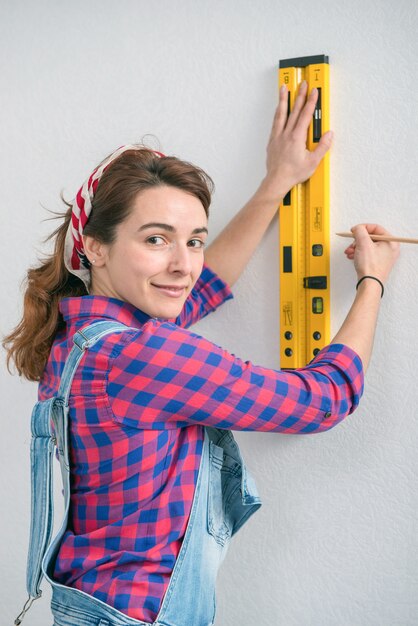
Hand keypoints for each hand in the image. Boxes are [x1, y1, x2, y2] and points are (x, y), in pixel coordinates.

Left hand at [261, 81, 332, 199]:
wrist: (276, 181)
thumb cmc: (293, 174)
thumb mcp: (313, 162)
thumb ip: (322, 147)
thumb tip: (329, 134)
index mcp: (297, 137)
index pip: (305, 115)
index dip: (310, 102)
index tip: (314, 91)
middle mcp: (286, 134)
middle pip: (294, 110)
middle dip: (299, 95)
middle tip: (302, 83)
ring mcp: (277, 137)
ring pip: (281, 114)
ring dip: (283, 99)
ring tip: (283, 88)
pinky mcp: (272, 141)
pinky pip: (275, 123)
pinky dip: (277, 113)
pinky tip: (278, 109)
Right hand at [344, 224, 399, 283]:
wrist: (369, 284)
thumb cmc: (371, 267)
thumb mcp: (363, 243)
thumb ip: (359, 231)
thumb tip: (357, 228)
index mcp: (391, 241)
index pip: (376, 228)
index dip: (363, 228)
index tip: (354, 230)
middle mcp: (390, 248)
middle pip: (370, 237)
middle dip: (358, 240)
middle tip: (352, 244)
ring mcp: (384, 256)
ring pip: (367, 246)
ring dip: (356, 247)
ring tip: (350, 252)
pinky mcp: (378, 262)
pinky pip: (368, 253)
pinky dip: (359, 253)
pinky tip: (353, 256)